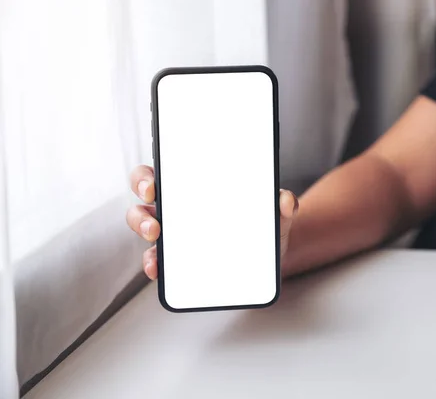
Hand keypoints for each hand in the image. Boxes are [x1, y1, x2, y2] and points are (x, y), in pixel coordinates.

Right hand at [126, 165, 298, 279]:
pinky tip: (158, 270)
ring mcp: (176, 232)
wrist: (270, 255)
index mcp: (195, 186)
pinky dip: (154, 264)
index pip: (161, 173)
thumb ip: (283, 205)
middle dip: (140, 210)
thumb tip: (286, 200)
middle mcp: (178, 207)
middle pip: (143, 200)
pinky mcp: (178, 258)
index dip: (146, 178)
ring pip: (144, 227)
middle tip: (156, 224)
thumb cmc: (264, 225)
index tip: (153, 187)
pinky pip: (158, 259)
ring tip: (155, 244)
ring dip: (143, 233)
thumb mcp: (276, 214)